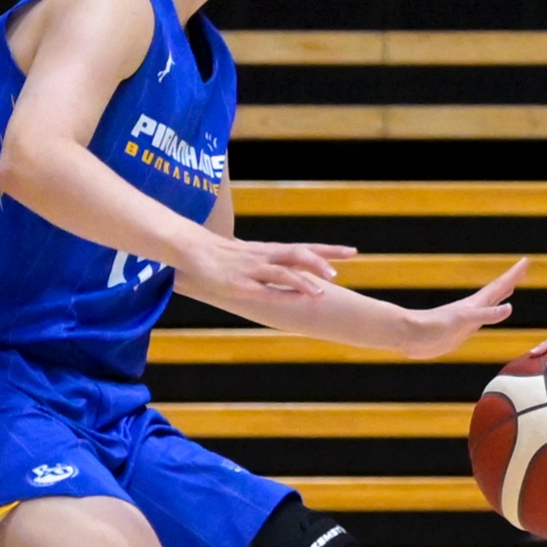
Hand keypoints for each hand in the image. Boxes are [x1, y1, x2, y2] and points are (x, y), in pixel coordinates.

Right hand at [176, 229, 353, 304]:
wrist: (193, 251)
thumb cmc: (223, 255)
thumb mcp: (251, 254)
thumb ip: (272, 260)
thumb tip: (291, 268)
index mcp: (270, 250)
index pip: (306, 247)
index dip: (329, 250)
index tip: (353, 252)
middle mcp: (266, 257)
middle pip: (299, 255)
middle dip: (320, 263)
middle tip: (340, 272)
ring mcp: (254, 270)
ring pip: (284, 273)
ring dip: (304, 283)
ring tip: (321, 293)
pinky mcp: (241, 284)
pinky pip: (266, 289)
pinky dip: (284, 293)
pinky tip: (298, 298)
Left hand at [398, 259, 526, 359]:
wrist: (411, 336)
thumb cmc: (433, 327)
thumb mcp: (463, 320)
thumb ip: (486, 316)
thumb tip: (509, 308)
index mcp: (475, 304)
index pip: (499, 286)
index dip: (513, 274)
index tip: (526, 261)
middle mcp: (473, 308)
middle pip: (497, 291)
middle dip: (511, 280)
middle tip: (523, 269)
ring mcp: (468, 318)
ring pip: (490, 304)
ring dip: (501, 295)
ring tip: (510, 289)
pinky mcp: (461, 330)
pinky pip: (483, 319)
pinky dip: (492, 315)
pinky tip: (492, 316)